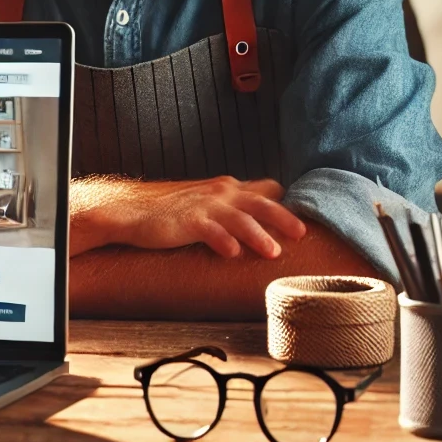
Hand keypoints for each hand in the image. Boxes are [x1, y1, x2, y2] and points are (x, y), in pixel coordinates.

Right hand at [75, 176, 305, 258]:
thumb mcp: (210, 203)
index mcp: (228, 188)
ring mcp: (204, 206)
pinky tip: (232, 254)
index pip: (265, 190)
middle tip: (302, 234)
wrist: (136, 213)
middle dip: (282, 217)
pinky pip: (209, 230)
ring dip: (257, 235)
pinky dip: (222, 241)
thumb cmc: (176, 212)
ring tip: (273, 252)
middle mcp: (220, 193)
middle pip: (259, 203)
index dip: (284, 204)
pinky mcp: (187, 221)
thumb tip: (266, 212)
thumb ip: (235, 206)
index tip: (305, 220)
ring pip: (238, 218)